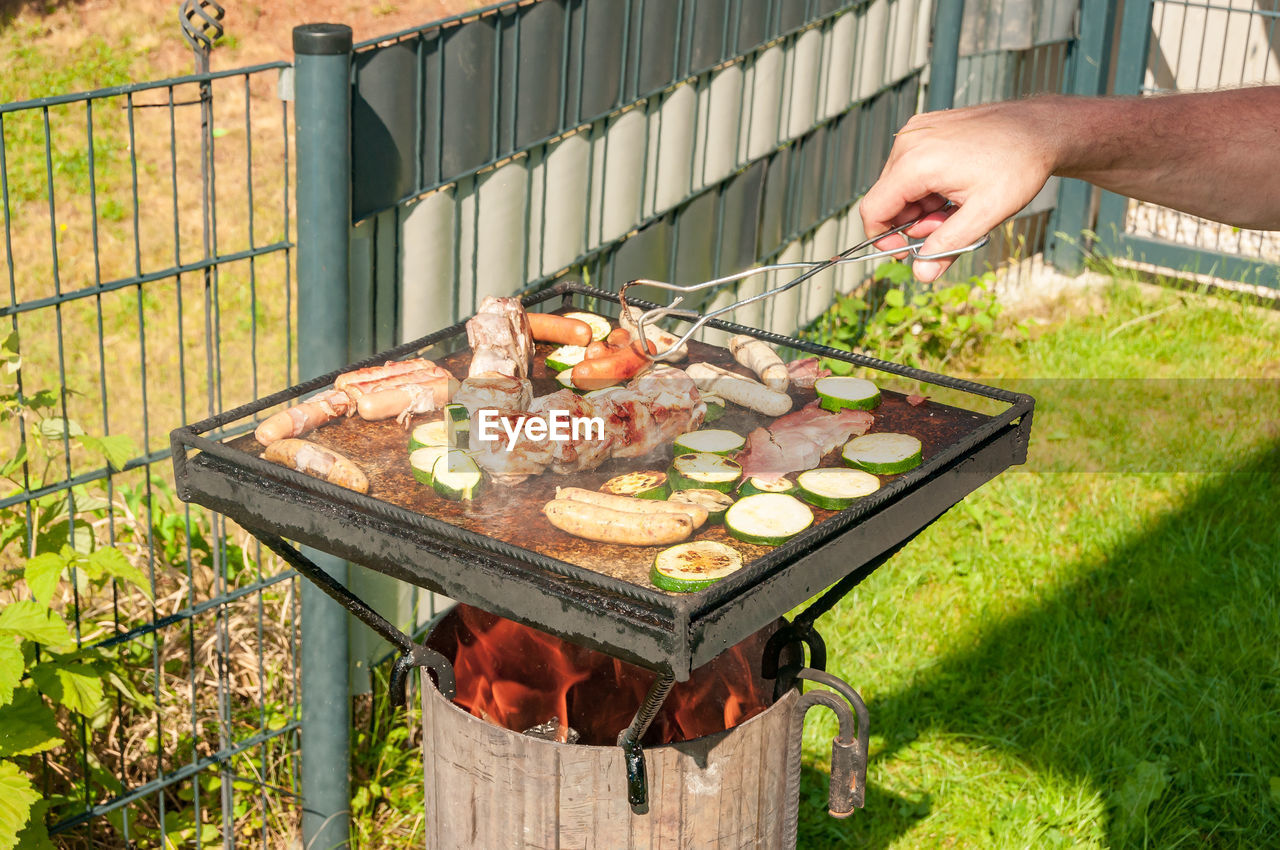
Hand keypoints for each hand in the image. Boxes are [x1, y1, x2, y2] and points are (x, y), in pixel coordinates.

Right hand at [860, 98, 1064, 281]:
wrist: (1041, 129)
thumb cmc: (1019, 165)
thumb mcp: (985, 214)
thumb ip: (947, 246)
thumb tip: (921, 274)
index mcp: (916, 163)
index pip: (874, 210)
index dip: (884, 240)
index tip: (907, 254)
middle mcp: (909, 142)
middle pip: (887, 198)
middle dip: (913, 222)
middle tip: (950, 226)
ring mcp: (916, 131)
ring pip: (899, 185)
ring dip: (922, 206)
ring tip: (958, 205)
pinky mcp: (926, 128)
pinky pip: (911, 167)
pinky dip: (927, 186)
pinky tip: (956, 187)